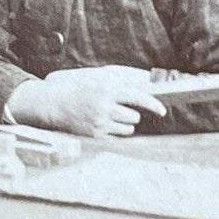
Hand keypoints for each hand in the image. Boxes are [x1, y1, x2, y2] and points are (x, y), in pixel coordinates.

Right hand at [7, 66, 168, 138]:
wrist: (55, 105)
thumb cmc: (79, 91)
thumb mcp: (99, 81)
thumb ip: (121, 84)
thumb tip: (145, 85)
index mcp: (106, 90)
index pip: (137, 97)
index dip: (153, 104)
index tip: (162, 110)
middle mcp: (104, 107)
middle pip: (134, 116)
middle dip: (132, 114)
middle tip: (120, 110)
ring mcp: (100, 123)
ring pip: (128, 128)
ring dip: (125, 124)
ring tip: (110, 117)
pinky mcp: (96, 135)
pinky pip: (118, 136)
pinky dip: (115, 131)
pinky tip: (103, 124)